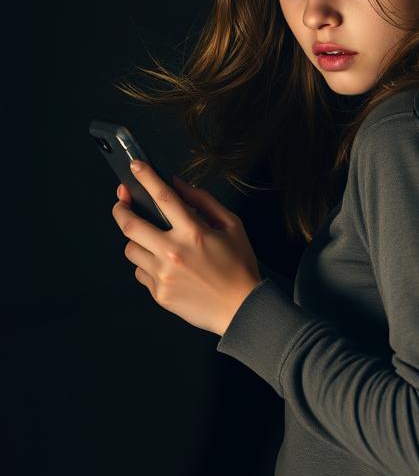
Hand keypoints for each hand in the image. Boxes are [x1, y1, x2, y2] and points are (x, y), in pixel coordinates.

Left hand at [112, 162, 262, 335]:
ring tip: (153, 241)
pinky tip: (165, 266)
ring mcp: (163, 275)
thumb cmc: (239, 266)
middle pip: (130, 224)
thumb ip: (203, 201)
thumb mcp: (232, 226)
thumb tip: (177, 184)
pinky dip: (148, 265)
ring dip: (137, 241)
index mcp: (194, 232)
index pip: (162, 197)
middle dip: (120, 208)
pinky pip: (140, 272)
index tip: (135, 166)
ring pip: (131, 249)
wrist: (241, 309)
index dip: (145, 177)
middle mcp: (174, 253)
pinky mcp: (159, 294)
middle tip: (122, 203)